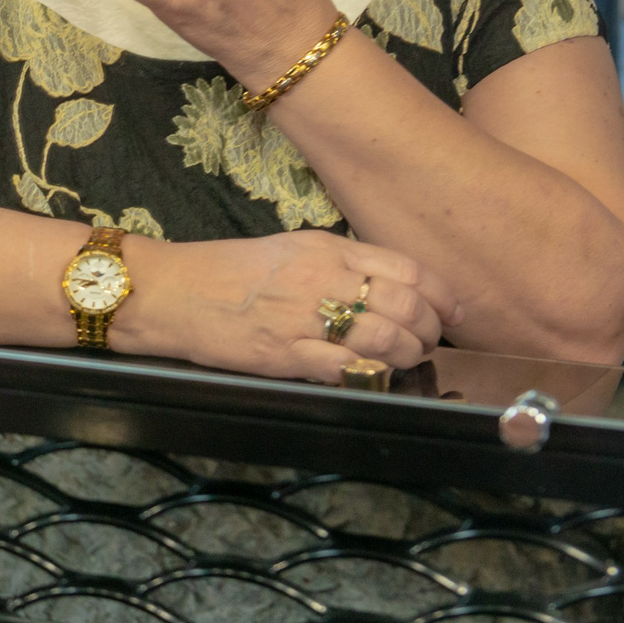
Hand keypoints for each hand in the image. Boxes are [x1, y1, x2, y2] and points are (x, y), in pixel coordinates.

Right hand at [113, 229, 460, 381]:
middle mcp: (322, 278)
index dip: (440, 295)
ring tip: (405, 360)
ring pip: (385, 339)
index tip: (450, 312)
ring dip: (406, 355)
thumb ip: (338, 263)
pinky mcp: (286, 353)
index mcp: (325, 248)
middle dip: (429, 330)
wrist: (173, 292)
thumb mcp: (289, 249)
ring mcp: (305, 317)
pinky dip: (371, 374)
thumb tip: (386, 287)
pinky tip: (373, 374)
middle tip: (428, 342)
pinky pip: (348, 367)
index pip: (406, 269)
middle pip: (405, 305)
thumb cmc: (226, 271)